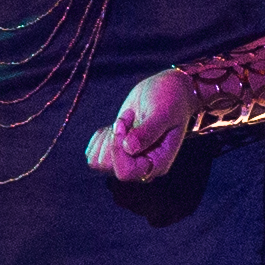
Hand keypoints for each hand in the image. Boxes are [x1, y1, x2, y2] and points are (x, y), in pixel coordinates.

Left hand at [86, 62, 196, 181]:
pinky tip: (118, 125)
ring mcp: (128, 161)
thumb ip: (148, 131)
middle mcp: (142, 167)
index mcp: (157, 164)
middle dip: (112, 139)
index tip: (121, 122)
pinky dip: (100, 138)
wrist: (170, 91)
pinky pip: (93, 154)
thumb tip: (128, 148)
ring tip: (125, 121)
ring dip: (106, 138)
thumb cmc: (171, 100)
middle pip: (108, 166)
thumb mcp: (163, 112)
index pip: (125, 172)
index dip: (116, 150)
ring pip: (98, 162)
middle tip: (129, 116)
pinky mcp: (116, 152)